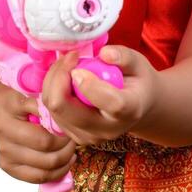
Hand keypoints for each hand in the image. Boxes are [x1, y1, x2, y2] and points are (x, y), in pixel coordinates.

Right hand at [0, 85, 76, 184]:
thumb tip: (63, 117)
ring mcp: (5, 157)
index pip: (44, 138)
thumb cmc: (18, 102)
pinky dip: (55, 174)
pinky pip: (36, 178)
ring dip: (63, 163)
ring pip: (43, 171)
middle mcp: (4, 142)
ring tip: (71, 151)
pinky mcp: (8, 168)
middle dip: (66, 149)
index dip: (64, 136)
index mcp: (7, 120)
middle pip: (46, 156)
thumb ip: (44, 106)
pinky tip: (65, 163)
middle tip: (74, 140)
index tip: (72, 129)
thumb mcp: (28, 96)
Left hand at [40, 45, 156, 145]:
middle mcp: (107, 130)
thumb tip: (104, 54)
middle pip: (66, 110)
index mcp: (130, 111)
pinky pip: (52, 113)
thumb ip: (124, 57)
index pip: (110, 104)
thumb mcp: (139, 64)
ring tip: (68, 63)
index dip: (90, 85)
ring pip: (54, 110)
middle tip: (70, 56)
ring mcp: (88, 137)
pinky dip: (52, 92)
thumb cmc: (138, 82)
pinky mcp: (74, 137)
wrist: (137, 108)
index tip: (79, 66)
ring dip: (53, 82)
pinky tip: (65, 78)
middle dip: (59, 78)